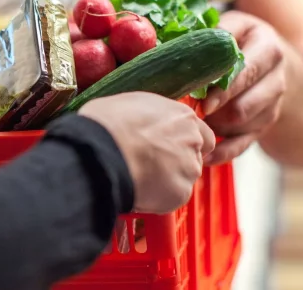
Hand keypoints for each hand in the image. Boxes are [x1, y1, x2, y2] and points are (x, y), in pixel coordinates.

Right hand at [79, 92, 214, 213]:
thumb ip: (149, 116)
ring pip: (183, 179)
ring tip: (140, 178)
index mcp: (183, 116)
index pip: (202, 135)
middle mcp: (192, 141)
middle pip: (194, 157)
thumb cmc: (108, 124)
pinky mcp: (180, 193)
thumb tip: (140, 121)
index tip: (169, 148)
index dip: (185, 144)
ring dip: (167, 181)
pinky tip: (138, 190)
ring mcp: (189, 168)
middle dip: (176, 163)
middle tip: (150, 165)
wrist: (101, 151)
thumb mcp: (131, 104)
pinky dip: (158, 198)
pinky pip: (172, 198)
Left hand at [202, 11, 286, 165]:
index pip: (248, 72)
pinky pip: (243, 145)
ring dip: (215, 128)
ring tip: (192, 122)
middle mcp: (276, 80)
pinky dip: (223, 152)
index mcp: (269, 50)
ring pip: (242, 127)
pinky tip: (204, 154)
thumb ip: (211, 34)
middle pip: (246, 106)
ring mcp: (272, 106)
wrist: (270, 60)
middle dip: (216, 112)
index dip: (224, 89)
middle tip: (190, 113)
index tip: (202, 101)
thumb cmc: (239, 39)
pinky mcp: (263, 126)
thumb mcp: (232, 26)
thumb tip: (173, 45)